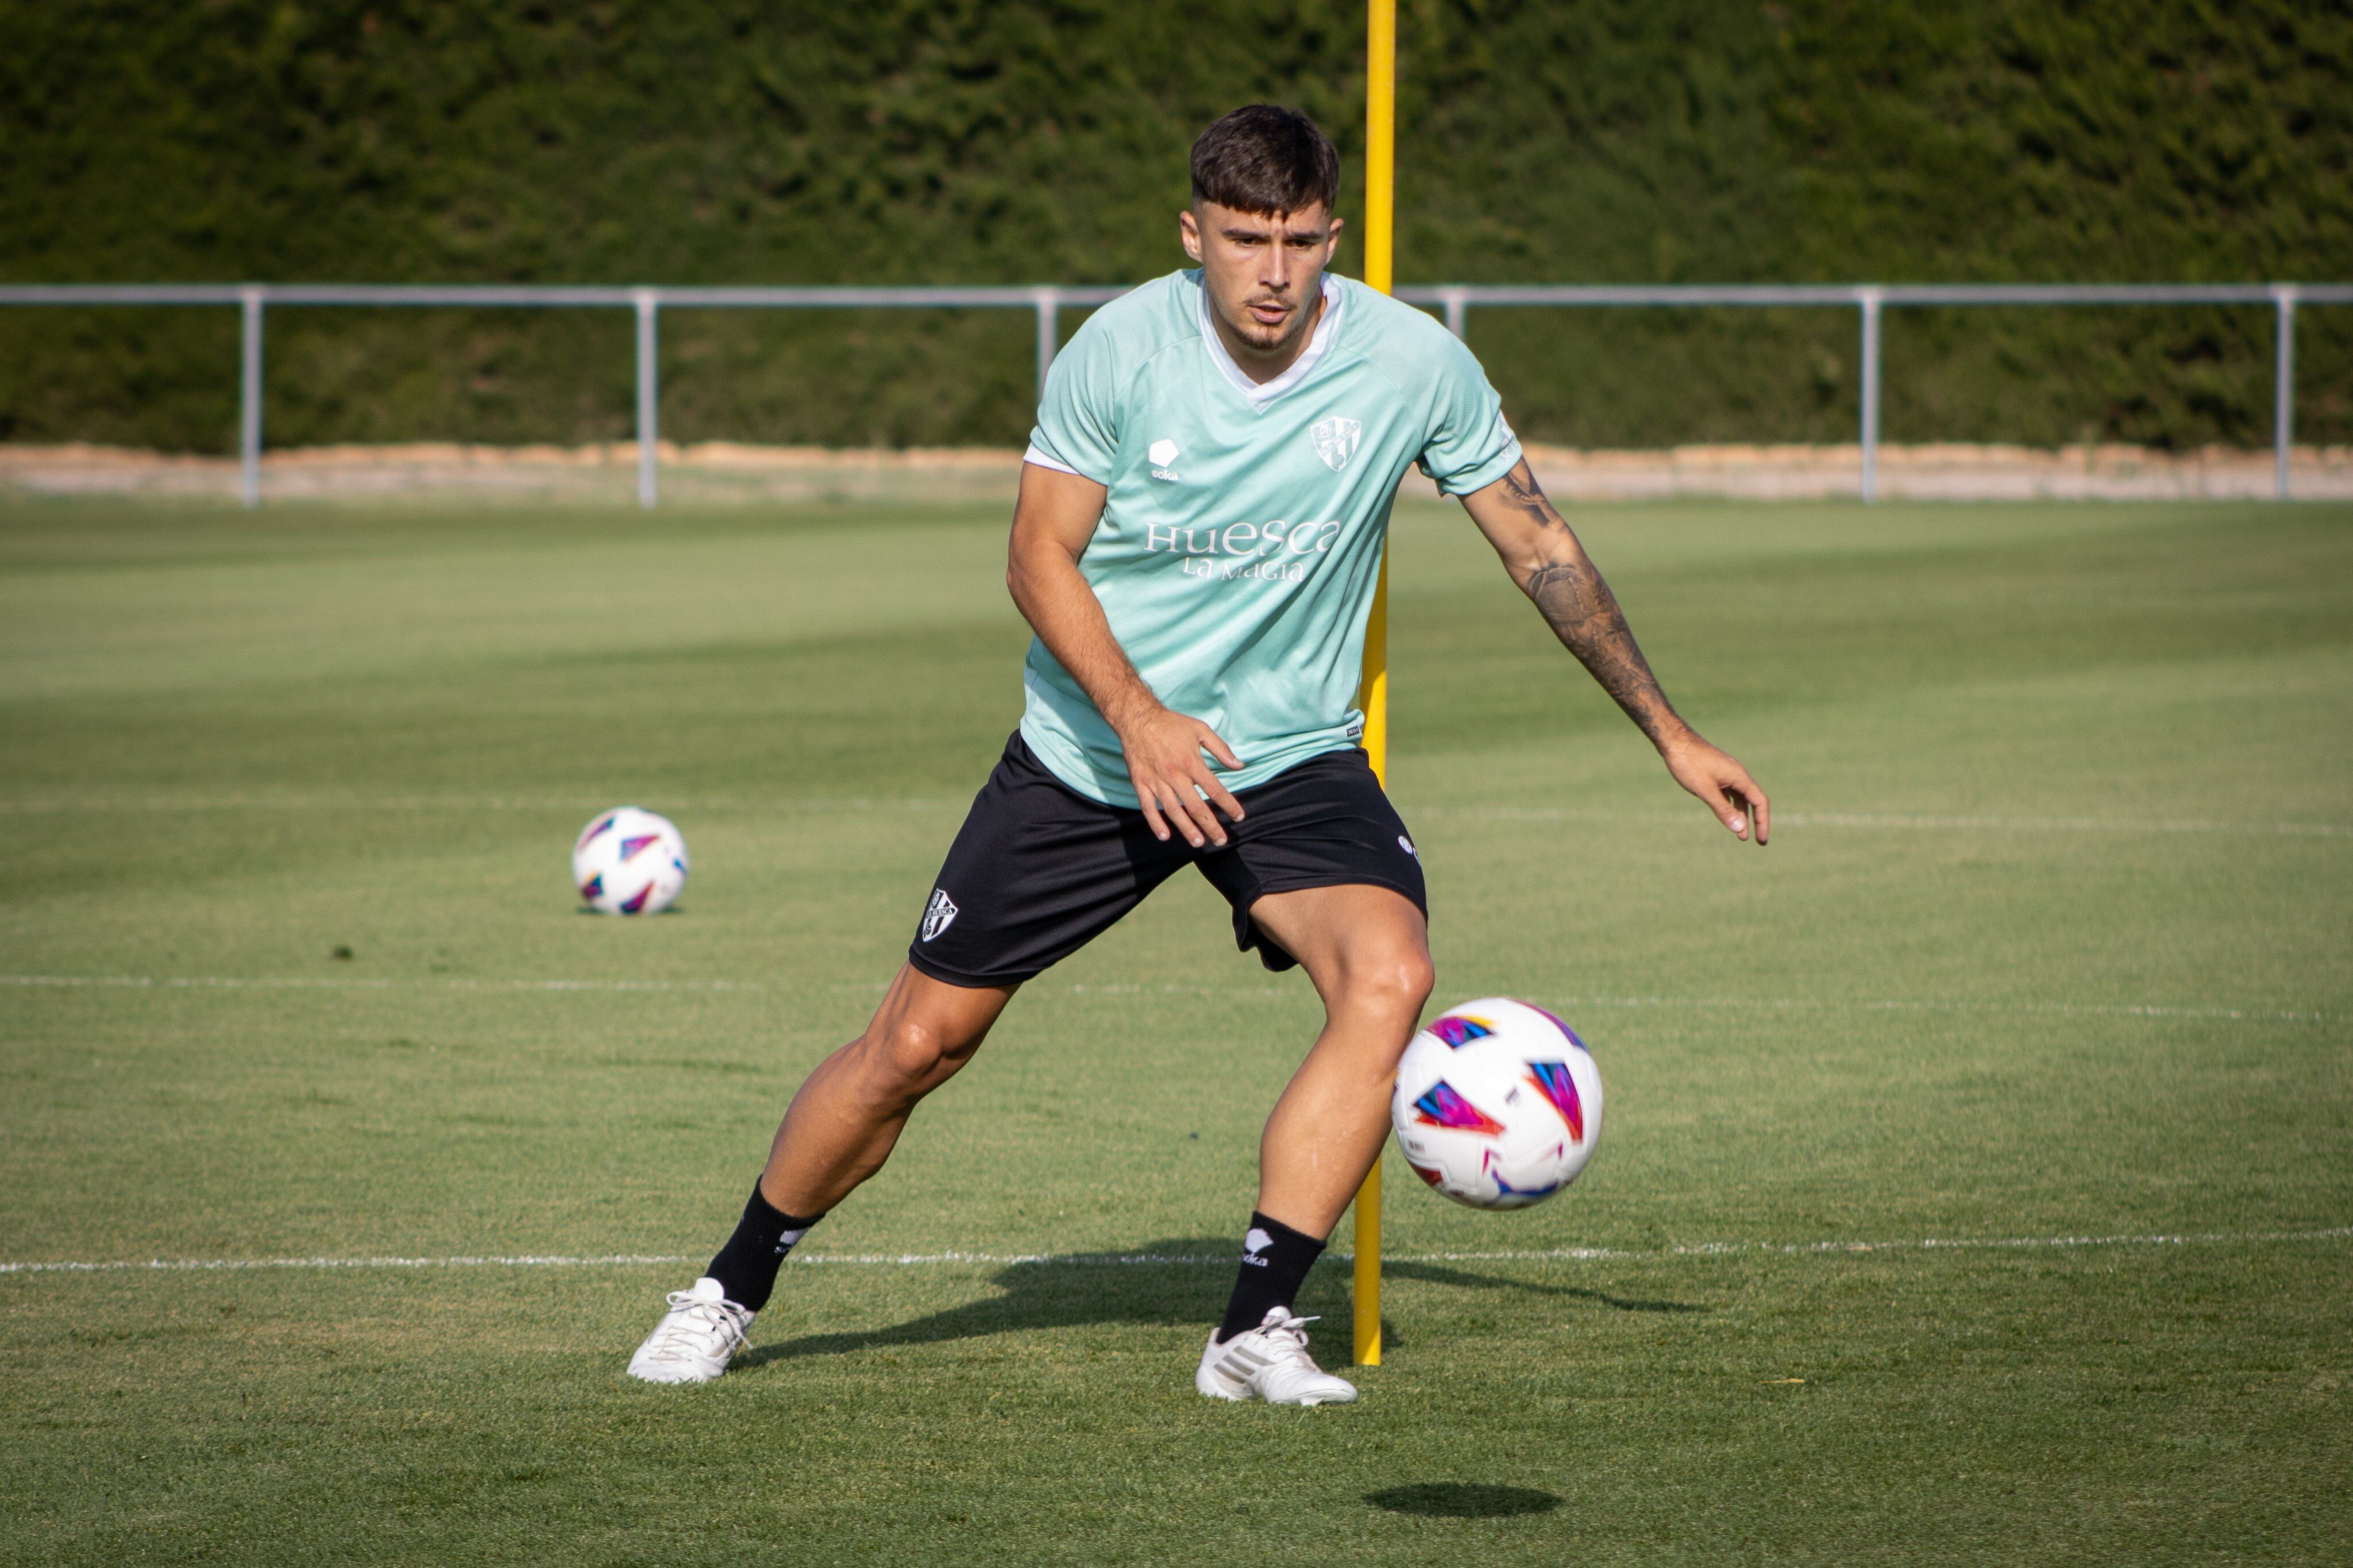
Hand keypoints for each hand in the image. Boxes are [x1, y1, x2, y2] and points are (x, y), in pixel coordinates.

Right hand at [1113, 704, 1244, 847]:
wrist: (1138, 718)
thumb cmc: (1171, 724)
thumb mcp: (1200, 729)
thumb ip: (1221, 749)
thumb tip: (1239, 765)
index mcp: (1191, 762)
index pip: (1215, 789)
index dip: (1229, 804)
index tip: (1239, 816)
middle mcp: (1174, 774)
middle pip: (1196, 806)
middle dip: (1210, 825)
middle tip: (1221, 840)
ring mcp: (1156, 780)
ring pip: (1173, 811)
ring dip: (1187, 828)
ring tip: (1198, 842)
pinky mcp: (1141, 782)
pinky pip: (1148, 807)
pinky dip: (1155, 822)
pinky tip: (1165, 835)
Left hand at [1659, 728, 1769, 843]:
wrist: (1674, 740)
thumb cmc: (1689, 763)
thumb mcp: (1705, 790)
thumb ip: (1723, 810)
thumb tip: (1740, 829)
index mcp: (1739, 777)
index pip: (1760, 802)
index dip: (1763, 822)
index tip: (1761, 840)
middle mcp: (1737, 774)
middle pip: (1753, 800)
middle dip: (1755, 821)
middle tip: (1757, 841)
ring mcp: (1727, 773)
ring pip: (1740, 797)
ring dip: (1741, 815)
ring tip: (1740, 834)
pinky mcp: (1717, 773)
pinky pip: (1729, 792)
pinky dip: (1730, 806)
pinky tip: (1727, 815)